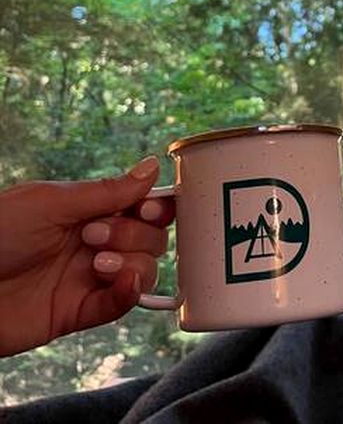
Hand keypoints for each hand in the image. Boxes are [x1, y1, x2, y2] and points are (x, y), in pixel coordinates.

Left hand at [0, 156, 173, 356]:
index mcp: (88, 210)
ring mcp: (87, 277)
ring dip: (132, 263)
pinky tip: (119, 282)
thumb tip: (152, 166)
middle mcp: (94, 242)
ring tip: (96, 263)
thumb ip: (107, 191)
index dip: (155, 207)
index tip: (149, 208)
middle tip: (95, 235)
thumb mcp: (53, 202)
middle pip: (150, 238)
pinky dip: (128, 294)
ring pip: (143, 271)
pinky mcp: (77, 312)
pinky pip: (120, 306)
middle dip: (134, 234)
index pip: (142, 205)